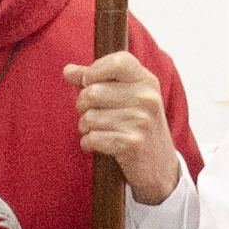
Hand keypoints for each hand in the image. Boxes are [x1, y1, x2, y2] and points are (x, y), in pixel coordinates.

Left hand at [63, 52, 181, 203]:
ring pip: (89, 117)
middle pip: (93, 92)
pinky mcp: (131, 144)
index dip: (95, 71)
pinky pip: (92, 138)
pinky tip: (97, 144)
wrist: (161, 166)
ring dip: (85, 127)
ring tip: (97, 131)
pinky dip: (88, 143)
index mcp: (147, 81)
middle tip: (92, 114)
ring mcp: (140, 121)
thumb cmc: (138, 126)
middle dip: (83, 105)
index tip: (90, 83)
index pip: (118, 61)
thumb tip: (68, 70)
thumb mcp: (127, 97)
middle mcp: (146, 98)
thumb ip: (97, 80)